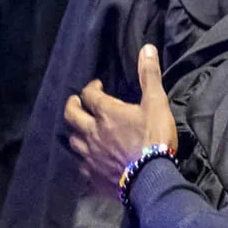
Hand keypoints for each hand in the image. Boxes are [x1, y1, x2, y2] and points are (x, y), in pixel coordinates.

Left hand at [64, 46, 178, 192]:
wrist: (151, 178)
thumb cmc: (154, 138)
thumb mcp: (156, 103)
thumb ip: (149, 76)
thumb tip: (146, 48)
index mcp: (106, 112)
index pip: (88, 94)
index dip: (90, 88)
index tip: (96, 87)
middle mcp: (92, 132)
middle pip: (71, 115)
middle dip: (72, 106)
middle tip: (77, 103)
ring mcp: (90, 155)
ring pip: (73, 140)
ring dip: (76, 132)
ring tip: (82, 130)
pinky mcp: (93, 175)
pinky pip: (81, 165)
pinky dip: (83, 159)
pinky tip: (89, 160)